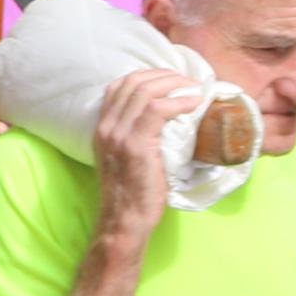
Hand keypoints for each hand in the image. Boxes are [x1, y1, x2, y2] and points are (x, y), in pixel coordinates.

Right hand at [87, 70, 204, 243]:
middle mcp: (106, 127)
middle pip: (133, 83)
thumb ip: (133, 138)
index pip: (118, 86)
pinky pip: (158, 110)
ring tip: (193, 88)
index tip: (168, 78)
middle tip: (186, 80)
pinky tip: (194, 103)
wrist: (125, 220)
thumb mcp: (124, 159)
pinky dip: (179, 102)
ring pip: (146, 92)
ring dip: (174, 84)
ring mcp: (119, 135)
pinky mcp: (137, 145)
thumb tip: (164, 124)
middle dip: (163, 75)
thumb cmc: (131, 194)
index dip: (145, 75)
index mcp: (101, 128)